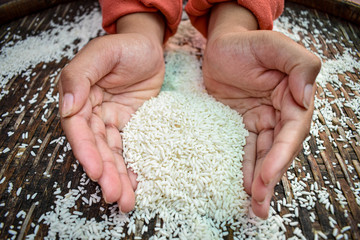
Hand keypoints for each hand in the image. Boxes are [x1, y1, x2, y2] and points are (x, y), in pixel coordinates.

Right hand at [59, 13, 164, 211]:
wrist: (151, 48)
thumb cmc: (126, 47)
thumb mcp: (101, 53)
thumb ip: (79, 77)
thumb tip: (67, 107)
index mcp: (80, 97)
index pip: (79, 129)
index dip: (87, 151)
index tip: (97, 171)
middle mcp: (93, 113)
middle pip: (97, 147)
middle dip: (105, 173)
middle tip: (115, 196)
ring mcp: (112, 120)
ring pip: (113, 153)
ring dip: (118, 177)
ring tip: (126, 201)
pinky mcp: (130, 125)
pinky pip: (130, 148)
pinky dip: (132, 167)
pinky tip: (136, 184)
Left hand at [204, 2, 320, 217]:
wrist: (220, 46)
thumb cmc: (247, 44)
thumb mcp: (275, 46)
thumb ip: (300, 66)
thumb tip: (306, 97)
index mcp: (293, 98)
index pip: (292, 132)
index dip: (281, 155)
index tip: (267, 175)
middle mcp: (280, 113)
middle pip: (278, 150)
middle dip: (270, 177)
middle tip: (259, 202)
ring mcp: (261, 121)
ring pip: (262, 155)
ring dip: (259, 180)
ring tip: (254, 206)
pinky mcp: (241, 125)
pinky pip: (244, 149)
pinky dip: (244, 167)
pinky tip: (242, 186)